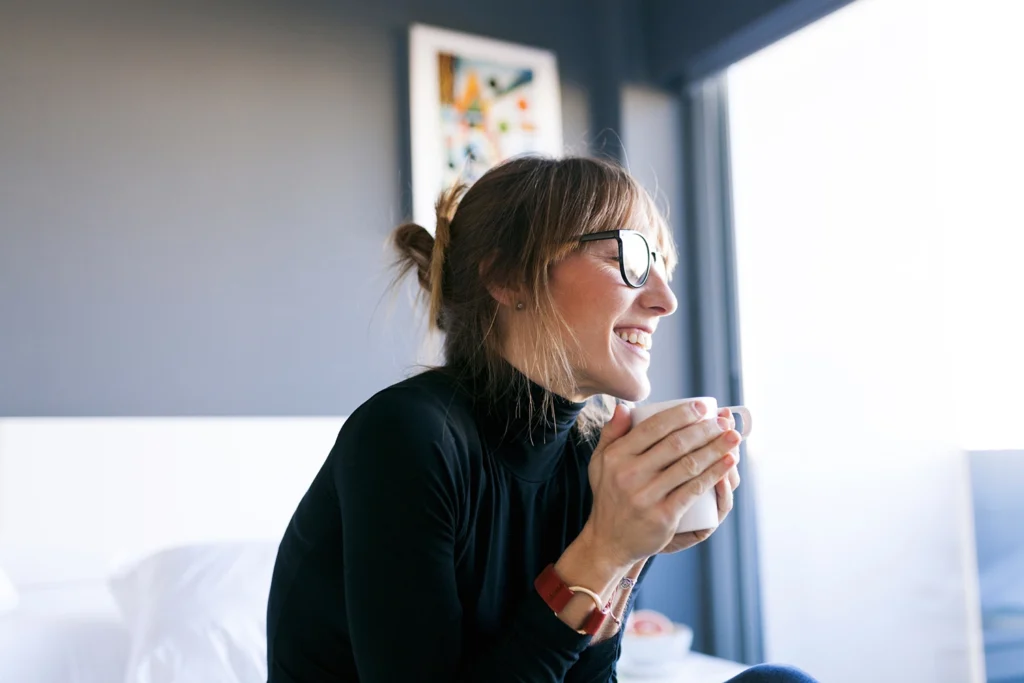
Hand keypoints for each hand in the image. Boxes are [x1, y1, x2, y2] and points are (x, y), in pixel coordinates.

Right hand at [584, 400, 739, 567]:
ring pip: (689, 465)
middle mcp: (630, 474)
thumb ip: (611, 433)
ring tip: (734, 438)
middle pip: (676, 444)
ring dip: (716, 449)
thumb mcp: (600, 462)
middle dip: (705, 429)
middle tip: (724, 422)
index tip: (703, 407)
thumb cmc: (609, 495)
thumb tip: (625, 407)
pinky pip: (693, 490)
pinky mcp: (663, 516)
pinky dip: (714, 474)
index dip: (681, 414)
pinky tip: (728, 463)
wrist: (609, 541)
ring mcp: (646, 496)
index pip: (653, 427)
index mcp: (617, 456)